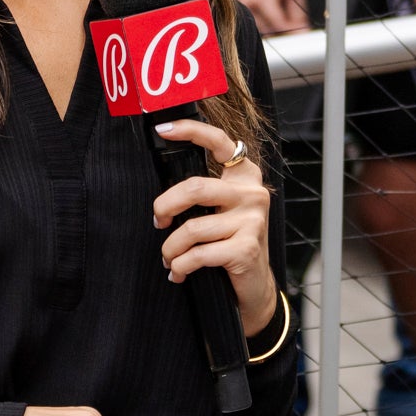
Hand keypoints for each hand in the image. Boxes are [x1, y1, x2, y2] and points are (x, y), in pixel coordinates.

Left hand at [153, 119, 279, 336]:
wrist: (256, 286)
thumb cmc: (231, 244)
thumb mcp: (222, 211)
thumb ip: (204, 193)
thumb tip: (163, 192)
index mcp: (245, 175)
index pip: (219, 142)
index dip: (190, 131)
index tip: (162, 129)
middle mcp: (252, 192)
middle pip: (195, 188)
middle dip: (165, 205)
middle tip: (158, 221)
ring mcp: (252, 220)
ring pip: (192, 228)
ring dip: (171, 248)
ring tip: (169, 258)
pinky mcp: (247, 248)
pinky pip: (198, 254)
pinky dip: (181, 266)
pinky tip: (178, 273)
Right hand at [239, 0, 312, 37]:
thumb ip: (298, 10)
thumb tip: (303, 29)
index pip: (280, 26)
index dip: (295, 32)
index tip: (306, 34)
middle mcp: (248, 1)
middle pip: (269, 29)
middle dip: (285, 29)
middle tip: (301, 23)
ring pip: (261, 25)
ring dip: (276, 23)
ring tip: (290, 9)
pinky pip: (256, 15)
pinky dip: (268, 16)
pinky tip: (279, 6)